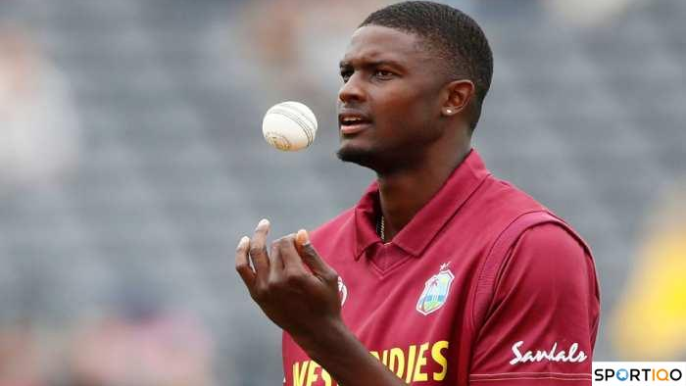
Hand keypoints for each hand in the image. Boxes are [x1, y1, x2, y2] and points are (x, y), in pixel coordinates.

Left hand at [235, 219, 341, 341]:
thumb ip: (311, 254)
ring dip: (259, 237)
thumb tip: (299, 233)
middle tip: (294, 249)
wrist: (316, 331)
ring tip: (264, 225)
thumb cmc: (327, 302)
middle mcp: (276, 281)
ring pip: (257, 253)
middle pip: (275, 247)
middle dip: (285, 243)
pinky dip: (241, 252)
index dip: (294, 238)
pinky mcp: (257, 294)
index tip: (301, 242)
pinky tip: (245, 241)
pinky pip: (243, 268)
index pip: (287, 242)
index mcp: (296, 275)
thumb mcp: (327, 276)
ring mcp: (264, 288)